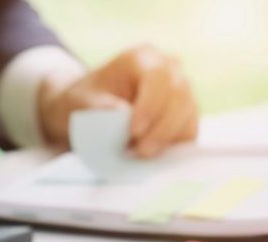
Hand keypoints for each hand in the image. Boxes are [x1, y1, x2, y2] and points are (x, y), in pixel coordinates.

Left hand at [38, 44, 198, 157]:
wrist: (88, 113)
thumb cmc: (84, 102)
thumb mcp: (79, 102)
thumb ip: (97, 105)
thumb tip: (122, 112)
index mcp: (141, 58)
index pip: (157, 78)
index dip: (150, 106)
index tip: (134, 131)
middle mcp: (168, 70)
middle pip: (179, 97)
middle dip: (162, 129)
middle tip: (140, 153)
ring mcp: (180, 92)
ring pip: (187, 116)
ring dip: (167, 140)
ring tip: (140, 156)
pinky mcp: (184, 115)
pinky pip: (189, 132)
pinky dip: (173, 147)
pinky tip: (151, 157)